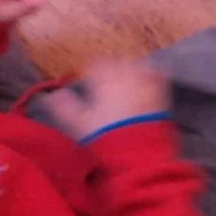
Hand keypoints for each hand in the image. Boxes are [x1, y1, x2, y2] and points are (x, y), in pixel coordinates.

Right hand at [46, 57, 169, 140]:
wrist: (137, 153)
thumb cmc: (104, 136)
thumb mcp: (79, 124)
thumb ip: (65, 107)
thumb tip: (53, 96)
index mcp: (106, 80)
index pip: (98, 64)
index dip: (92, 68)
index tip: (88, 73)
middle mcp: (127, 77)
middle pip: (119, 62)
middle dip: (112, 66)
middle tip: (106, 75)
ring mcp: (147, 85)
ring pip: (139, 67)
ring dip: (131, 68)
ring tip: (126, 76)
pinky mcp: (162, 96)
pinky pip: (159, 77)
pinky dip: (152, 75)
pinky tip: (149, 79)